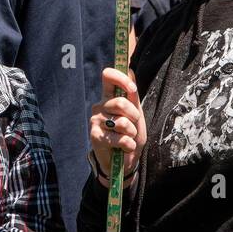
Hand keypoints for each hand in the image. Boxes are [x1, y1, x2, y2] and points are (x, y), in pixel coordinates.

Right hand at [89, 68, 146, 185]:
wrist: (124, 161)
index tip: (132, 89)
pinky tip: (124, 148)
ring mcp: (96, 120)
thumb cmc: (130, 135)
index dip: (121, 78)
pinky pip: (120, 138)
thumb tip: (130, 70)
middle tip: (133, 126)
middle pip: (121, 102)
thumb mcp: (136, 115)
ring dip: (132, 133)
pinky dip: (129, 145)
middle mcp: (100, 106)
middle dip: (134, 116)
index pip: (107, 76)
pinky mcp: (95, 136)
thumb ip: (133, 96)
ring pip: (122, 122)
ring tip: (127, 138)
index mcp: (109, 97)